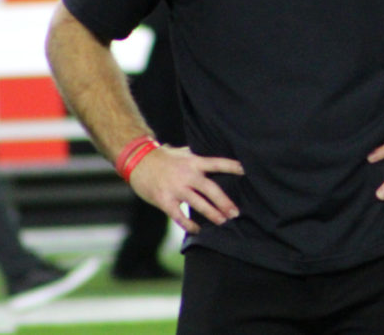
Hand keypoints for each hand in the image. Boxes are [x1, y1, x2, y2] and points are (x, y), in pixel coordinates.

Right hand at [127, 145, 244, 233]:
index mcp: (193, 161)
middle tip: (235, 213)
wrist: (138, 160)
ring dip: (212, 214)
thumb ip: (197, 158)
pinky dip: (189, 225)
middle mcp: (187, 174)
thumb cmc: (163, 157)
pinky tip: (197, 230)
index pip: (217, 163)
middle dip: (224, 202)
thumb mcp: (182, 152)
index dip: (231, 166)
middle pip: (211, 189)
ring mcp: (176, 188)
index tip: (245, 171)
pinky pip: (179, 216)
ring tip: (222, 222)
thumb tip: (214, 163)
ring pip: (198, 204)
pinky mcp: (164, 200)